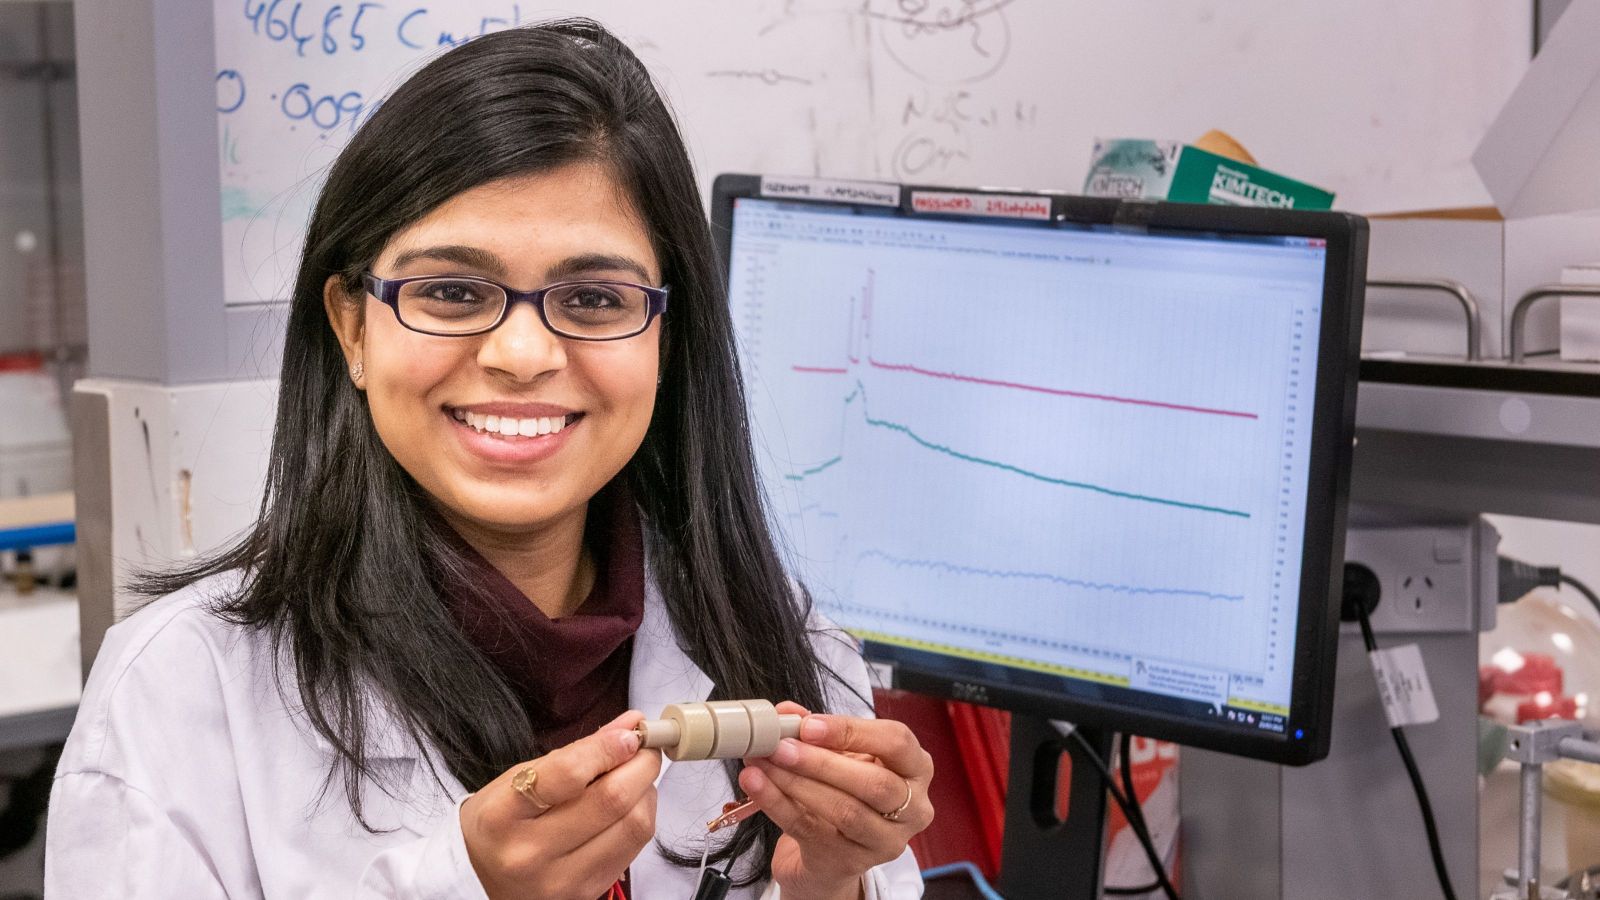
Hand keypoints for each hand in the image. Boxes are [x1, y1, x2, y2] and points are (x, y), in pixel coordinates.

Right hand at [460, 711, 660, 899]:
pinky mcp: (585, 894)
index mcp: (503, 814)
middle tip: (646, 748)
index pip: (568, 775)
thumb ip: (576, 752)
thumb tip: (630, 725)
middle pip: (611, 801)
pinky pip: (634, 849)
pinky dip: (640, 818)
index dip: (608, 749)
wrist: (479, 877)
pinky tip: (629, 806)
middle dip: (641, 765)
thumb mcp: (520, 776)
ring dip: (646, 792)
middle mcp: (529, 852)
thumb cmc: (501, 820)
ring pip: (632, 826)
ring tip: (635, 778)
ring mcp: (560, 880)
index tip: (630, 733)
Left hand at [739, 702, 934, 899]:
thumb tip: (785, 712)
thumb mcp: (841, 757)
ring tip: (763, 763)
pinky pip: (810, 830)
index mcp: (916, 769)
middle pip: (875, 784)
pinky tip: (756, 786)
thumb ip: (816, 731)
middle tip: (780, 746)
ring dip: (796, 782)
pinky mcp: (851, 862)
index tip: (807, 725)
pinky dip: (778, 804)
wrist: (832, 852)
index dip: (851, 731)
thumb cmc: (845, 792)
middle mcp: (912, 808)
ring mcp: (885, 840)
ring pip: (844, 811)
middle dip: (821, 762)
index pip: (895, 742)